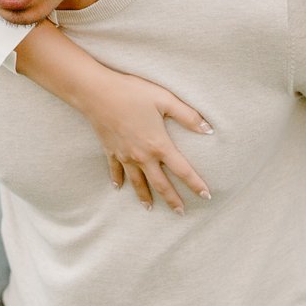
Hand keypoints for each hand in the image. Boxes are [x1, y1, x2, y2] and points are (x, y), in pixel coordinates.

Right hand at [80, 68, 213, 212]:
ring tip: (150, 208)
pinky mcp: (110, 150)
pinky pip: (115, 170)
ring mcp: (124, 156)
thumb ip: (188, 116)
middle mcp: (142, 156)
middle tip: (180, 212)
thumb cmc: (133, 93)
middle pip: (160, 184)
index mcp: (159, 145)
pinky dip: (117, 180)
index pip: (182, 170)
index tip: (206, 195)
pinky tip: (118, 187)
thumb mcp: (165, 99)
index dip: (196, 184)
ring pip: (137, 182)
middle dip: (172, 200)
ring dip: (145, 196)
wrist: (97, 93)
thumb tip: (208, 129)